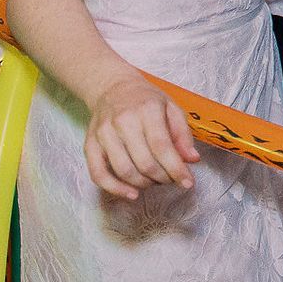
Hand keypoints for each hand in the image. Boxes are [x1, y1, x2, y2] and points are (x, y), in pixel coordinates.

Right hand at [83, 73, 199, 199]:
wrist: (112, 87)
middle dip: (162, 178)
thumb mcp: (171, 108)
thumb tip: (192, 160)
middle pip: (144, 162)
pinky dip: (115, 189)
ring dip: (144, 184)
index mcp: (147, 111)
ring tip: (155, 181)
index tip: (187, 183)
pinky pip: (98, 174)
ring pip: (124, 171)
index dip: (176, 169)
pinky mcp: (90, 145)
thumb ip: (183, 134)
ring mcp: (104, 134)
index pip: (162, 147)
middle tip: (171, 179)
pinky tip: (131, 194)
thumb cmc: (145, 100)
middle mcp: (123, 122)